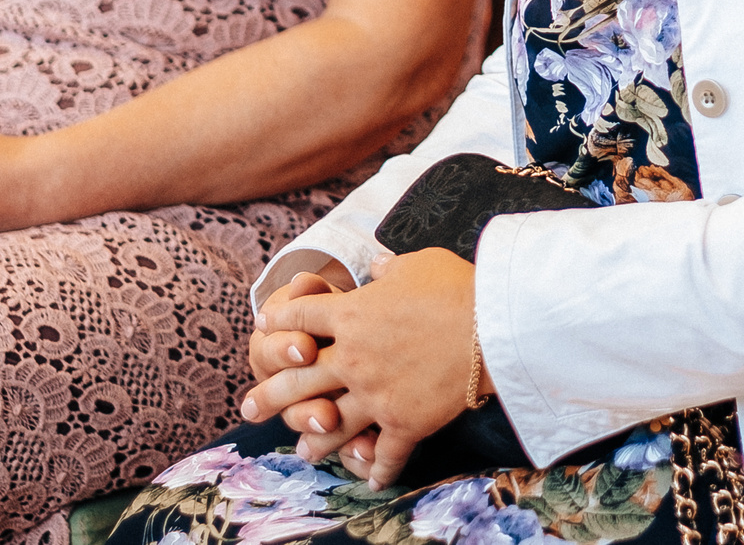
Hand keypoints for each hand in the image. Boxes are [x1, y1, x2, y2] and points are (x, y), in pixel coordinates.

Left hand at [246, 249, 478, 487]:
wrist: (493, 324)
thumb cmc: (456, 286)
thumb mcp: (417, 264)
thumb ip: (389, 269)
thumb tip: (376, 265)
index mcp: (352, 313)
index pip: (301, 315)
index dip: (280, 319)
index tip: (265, 324)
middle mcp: (353, 357)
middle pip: (297, 378)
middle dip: (269, 393)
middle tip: (249, 407)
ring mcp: (375, 393)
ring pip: (330, 423)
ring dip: (311, 438)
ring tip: (300, 451)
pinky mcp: (404, 421)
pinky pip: (385, 452)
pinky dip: (378, 469)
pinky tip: (373, 480)